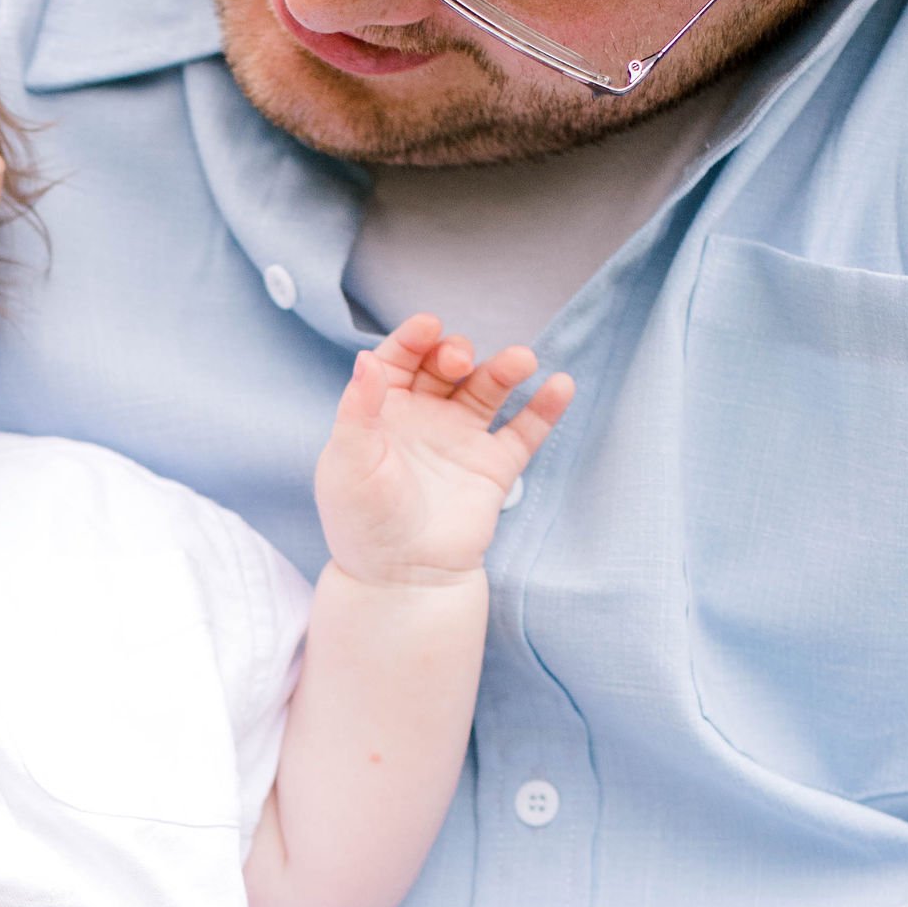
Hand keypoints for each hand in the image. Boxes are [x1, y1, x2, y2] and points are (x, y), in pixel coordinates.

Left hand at [317, 311, 571, 586]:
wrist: (403, 580)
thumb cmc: (365, 524)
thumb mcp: (348, 464)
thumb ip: (357, 410)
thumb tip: (367, 358)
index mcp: (382, 414)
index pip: (399, 360)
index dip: (414, 339)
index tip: (430, 327)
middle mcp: (423, 420)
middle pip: (445, 367)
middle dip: (455, 353)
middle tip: (459, 361)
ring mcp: (461, 441)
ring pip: (487, 390)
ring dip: (504, 369)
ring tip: (521, 360)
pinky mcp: (494, 467)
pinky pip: (524, 430)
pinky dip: (544, 407)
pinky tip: (560, 385)